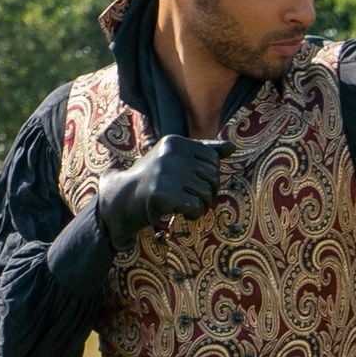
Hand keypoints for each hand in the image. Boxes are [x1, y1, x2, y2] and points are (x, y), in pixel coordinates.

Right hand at [97, 135, 226, 249]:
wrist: (122, 199)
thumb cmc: (154, 179)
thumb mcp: (175, 159)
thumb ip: (204, 152)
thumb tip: (232, 147)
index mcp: (175, 142)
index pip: (213, 159)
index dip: (210, 176)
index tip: (195, 183)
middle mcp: (170, 154)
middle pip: (213, 176)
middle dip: (208, 192)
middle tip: (193, 199)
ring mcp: (165, 173)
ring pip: (206, 193)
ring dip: (201, 206)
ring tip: (186, 206)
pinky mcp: (163, 194)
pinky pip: (196, 207)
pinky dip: (193, 215)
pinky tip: (181, 214)